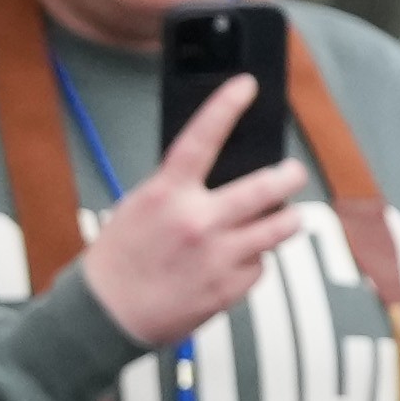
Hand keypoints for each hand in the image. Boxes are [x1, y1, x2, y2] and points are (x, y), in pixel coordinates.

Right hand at [76, 82, 318, 343]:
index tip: (246, 86)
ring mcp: (218, 257)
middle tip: (292, 171)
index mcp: (168, 195)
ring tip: (285, 215)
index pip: (201, 139)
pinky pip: (260, 265)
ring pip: (279, 228)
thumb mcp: (140, 207)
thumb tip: (219, 172)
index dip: (225, 107)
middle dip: (288, 176)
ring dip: (287, 218)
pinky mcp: (229, 288)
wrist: (107, 314)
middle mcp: (198, 222)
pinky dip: (254, 260)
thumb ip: (180, 188)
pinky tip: (238, 260)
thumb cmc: (120, 257)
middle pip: (265, 188)